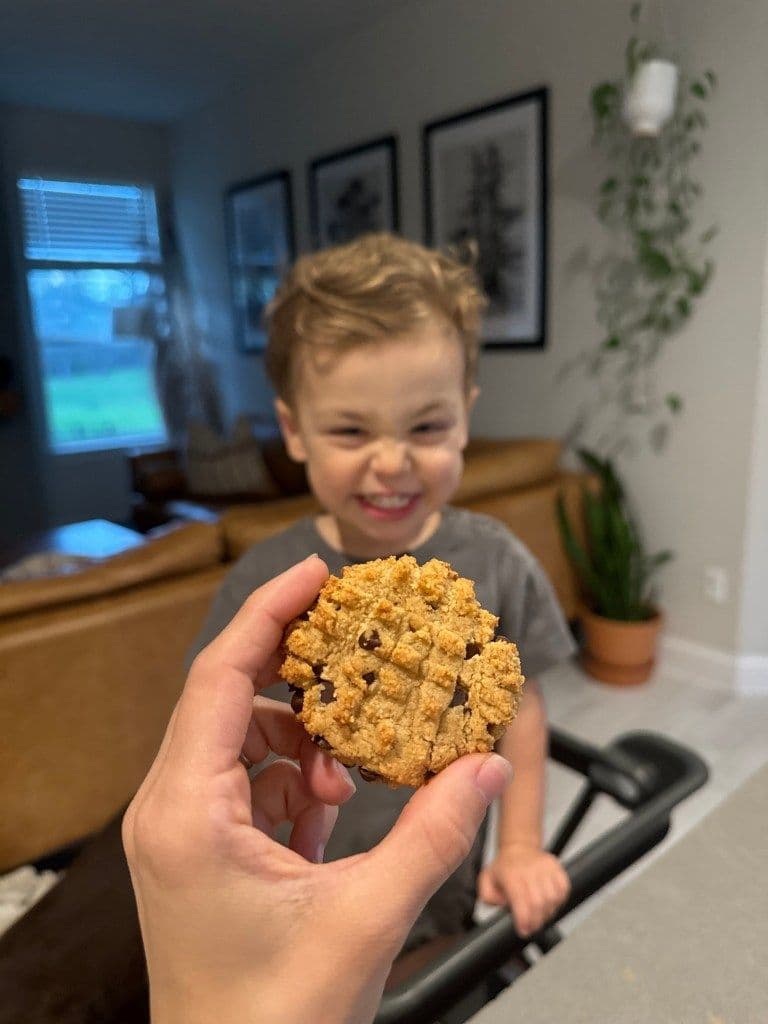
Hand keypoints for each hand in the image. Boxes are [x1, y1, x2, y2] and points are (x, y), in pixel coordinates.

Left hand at [123, 554, 512, 1023]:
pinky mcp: (209, 843)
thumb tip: (482, 765)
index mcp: (187, 813)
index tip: (316, 573)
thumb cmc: (271, 1021)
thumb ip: (433, 834)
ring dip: (305, 732)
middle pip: (230, 693)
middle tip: (357, 637)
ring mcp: (186, 826)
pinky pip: (253, 776)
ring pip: (247, 734)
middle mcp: (172, 808)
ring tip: (350, 763)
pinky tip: (334, 799)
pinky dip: (298, 772)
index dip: (270, 613)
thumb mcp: (367, 919)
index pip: (219, 675)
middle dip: (297, 663)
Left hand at [477, 841, 570, 936]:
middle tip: (532, 927)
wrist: (518, 847)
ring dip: (548, 912)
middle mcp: (529, 870)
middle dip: (536, 921)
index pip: (521, 903)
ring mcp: (544, 867)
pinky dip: (560, 900)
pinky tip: (550, 903)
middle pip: (539, 904)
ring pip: (553, 898)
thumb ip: (488, 897)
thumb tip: (502, 905)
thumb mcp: (486, 881)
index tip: (523, 930)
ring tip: (540, 914)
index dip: (524, 921)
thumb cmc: (504, 867)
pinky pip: (564, 888)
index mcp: (511, 875)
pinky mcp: (556, 866)